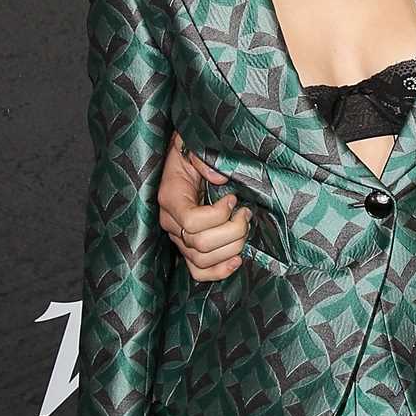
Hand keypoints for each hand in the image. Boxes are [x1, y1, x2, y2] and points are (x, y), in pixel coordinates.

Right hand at [159, 132, 247, 280]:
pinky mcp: (187, 247)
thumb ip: (202, 156)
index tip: (232, 198)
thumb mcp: (192, 143)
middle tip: (245, 213)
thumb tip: (219, 178)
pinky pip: (198, 271)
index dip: (218, 215)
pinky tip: (236, 260)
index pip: (191, 222)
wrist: (184, 157)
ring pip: (202, 260)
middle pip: (200, 244)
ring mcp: (178, 237)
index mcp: (170, 197)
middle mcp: (170, 222)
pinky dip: (218, 271)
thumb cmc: (190, 150)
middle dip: (232, 231)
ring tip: (244, 226)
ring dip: (231, 248)